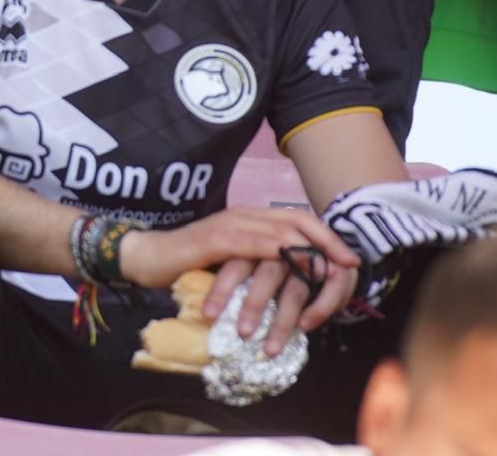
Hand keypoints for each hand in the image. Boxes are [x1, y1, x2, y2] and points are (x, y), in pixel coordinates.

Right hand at [119, 207, 359, 352]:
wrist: (147, 259)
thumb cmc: (187, 264)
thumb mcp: (232, 264)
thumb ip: (257, 263)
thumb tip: (292, 281)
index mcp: (249, 219)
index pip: (296, 218)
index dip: (325, 234)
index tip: (349, 257)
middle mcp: (242, 215)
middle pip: (296, 219)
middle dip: (327, 239)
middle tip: (349, 262)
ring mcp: (228, 224)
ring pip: (279, 230)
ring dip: (309, 249)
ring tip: (331, 268)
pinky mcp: (214, 240)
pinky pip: (253, 243)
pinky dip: (278, 252)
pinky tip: (294, 263)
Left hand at [203, 253, 357, 356]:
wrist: (321, 243)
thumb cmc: (273, 258)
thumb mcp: (250, 260)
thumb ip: (232, 275)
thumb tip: (197, 307)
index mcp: (259, 237)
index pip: (236, 261)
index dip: (222, 288)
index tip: (207, 316)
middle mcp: (286, 244)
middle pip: (268, 272)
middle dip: (254, 305)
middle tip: (242, 333)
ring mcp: (314, 254)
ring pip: (297, 288)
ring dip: (283, 320)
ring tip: (269, 349)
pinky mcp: (337, 266)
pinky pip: (331, 289)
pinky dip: (318, 310)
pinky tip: (304, 328)